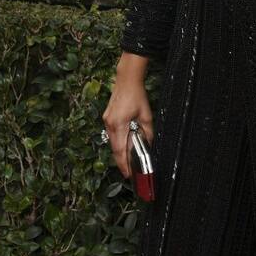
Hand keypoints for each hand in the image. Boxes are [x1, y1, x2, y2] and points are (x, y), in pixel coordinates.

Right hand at [102, 54, 153, 177]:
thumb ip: (147, 132)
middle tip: (129, 172)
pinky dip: (118, 143)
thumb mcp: (146, 115)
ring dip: (120, 152)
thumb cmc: (136, 95)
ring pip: (113, 143)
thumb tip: (148, 144)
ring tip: (128, 162)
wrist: (126, 81)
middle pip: (115, 149)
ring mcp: (107, 121)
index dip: (124, 164)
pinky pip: (112, 135)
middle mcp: (110, 124)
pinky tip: (124, 147)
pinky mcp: (107, 119)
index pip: (120, 150)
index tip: (128, 174)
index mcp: (119, 124)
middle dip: (122, 162)